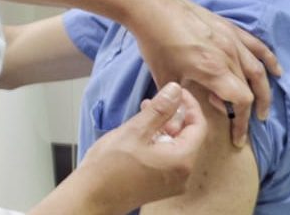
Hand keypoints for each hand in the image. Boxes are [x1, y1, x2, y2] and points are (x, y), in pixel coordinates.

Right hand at [71, 83, 208, 212]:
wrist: (91, 198)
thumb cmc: (109, 169)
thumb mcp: (135, 131)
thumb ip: (159, 109)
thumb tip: (175, 91)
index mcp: (181, 160)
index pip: (198, 126)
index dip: (189, 105)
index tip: (176, 92)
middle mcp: (182, 174)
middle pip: (188, 136)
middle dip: (173, 116)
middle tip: (155, 101)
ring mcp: (171, 182)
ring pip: (175, 146)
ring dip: (163, 128)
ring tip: (143, 115)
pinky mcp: (159, 185)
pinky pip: (166, 158)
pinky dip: (157, 142)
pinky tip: (140, 134)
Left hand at [119, 0, 281, 147]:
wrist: (153, 7)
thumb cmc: (155, 43)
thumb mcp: (166, 78)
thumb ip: (183, 100)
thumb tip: (191, 118)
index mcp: (213, 70)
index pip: (241, 101)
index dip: (242, 122)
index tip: (236, 136)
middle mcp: (229, 55)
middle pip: (251, 88)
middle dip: (251, 111)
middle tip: (249, 126)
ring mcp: (231, 39)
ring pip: (258, 69)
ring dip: (264, 90)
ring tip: (263, 108)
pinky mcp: (229, 28)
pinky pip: (256, 46)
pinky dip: (269, 60)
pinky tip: (276, 71)